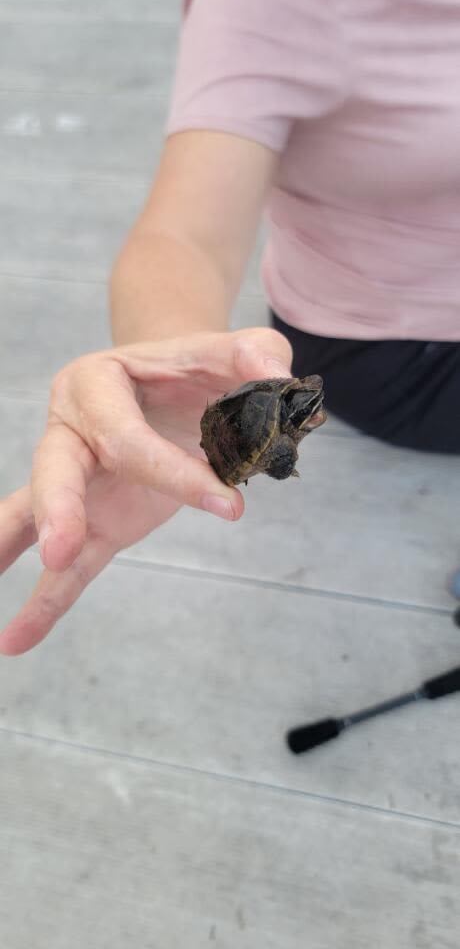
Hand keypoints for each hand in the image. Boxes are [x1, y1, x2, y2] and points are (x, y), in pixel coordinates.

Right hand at [0, 327, 291, 654]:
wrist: (180, 387)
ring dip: (18, 548)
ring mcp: (77, 480)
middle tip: (62, 549)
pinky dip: (45, 603)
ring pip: (37, 512)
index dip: (174, 473)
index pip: (126, 436)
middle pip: (56, 468)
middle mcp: (72, 428)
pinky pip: (67, 566)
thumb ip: (257, 354)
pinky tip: (15, 639)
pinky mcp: (95, 521)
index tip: (230, 506)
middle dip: (58, 508)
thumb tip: (278, 378)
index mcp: (98, 382)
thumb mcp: (233, 352)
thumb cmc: (201, 370)